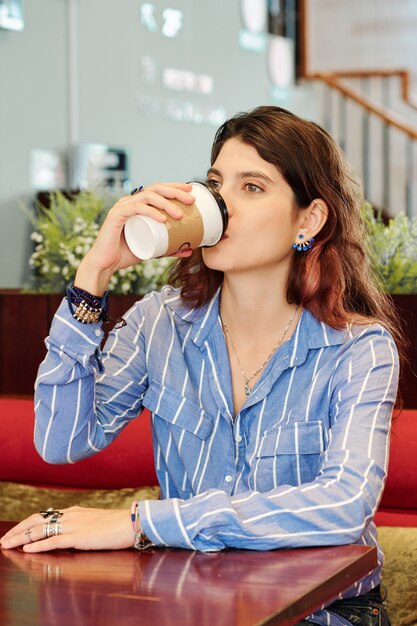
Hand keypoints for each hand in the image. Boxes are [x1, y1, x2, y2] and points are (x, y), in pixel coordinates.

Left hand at [0, 506, 133, 552]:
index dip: (27, 524)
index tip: (16, 531)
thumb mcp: (95, 521)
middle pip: (37, 520)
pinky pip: (53, 541)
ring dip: (21, 538)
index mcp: (74, 511)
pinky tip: (27, 550)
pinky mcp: (78, 537)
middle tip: (5, 540)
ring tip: (8, 545)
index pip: (44, 515)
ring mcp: (74, 525)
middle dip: (18, 530)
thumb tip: (70, 531)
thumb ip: (81, 524)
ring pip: (40, 530)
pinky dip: (37, 546)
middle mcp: (71, 515)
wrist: (132, 522)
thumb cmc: (118, 525)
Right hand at [75, 182, 194, 293]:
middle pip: (155, 189)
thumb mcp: (153, 249)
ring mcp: (122, 207)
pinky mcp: (116, 216)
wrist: (106, 264)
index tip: (190, 190)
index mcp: (138, 205)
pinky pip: (135, 209)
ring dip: (166, 203)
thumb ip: (169, 248)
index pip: (158, 190)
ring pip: (147, 196)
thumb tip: (189, 250)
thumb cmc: (127, 254)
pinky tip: (162, 219)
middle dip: (175, 191)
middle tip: (190, 199)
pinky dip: (150, 212)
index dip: (174, 187)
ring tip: (179, 214)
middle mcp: (130, 202)